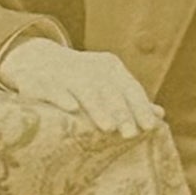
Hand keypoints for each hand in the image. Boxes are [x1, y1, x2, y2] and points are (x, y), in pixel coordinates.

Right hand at [0, 37, 162, 138]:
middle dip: (121, 112)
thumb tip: (160, 115)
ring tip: (108, 128)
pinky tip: (71, 109)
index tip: (150, 127)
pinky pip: (52, 88)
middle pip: (109, 90)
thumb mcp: (106, 84)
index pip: (129, 87)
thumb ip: (130, 100)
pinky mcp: (39, 79)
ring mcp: (63, 72)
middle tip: (130, 134)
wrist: (35, 60)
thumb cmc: (79, 80)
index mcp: (109, 67)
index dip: (139, 106)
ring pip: (84, 89)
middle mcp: (89, 67)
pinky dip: (61, 96)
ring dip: (97, 107)